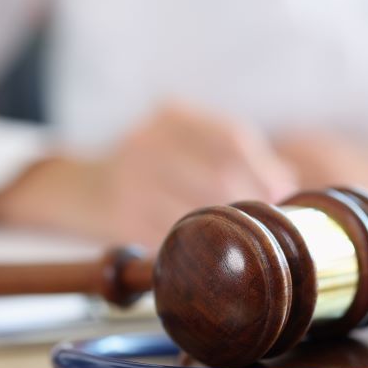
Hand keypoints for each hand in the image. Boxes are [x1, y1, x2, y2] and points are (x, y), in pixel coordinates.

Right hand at [0, 101, 296, 245]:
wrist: (80, 188)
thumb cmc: (152, 165)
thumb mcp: (185, 141)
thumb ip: (233, 153)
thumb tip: (287, 182)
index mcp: (170, 114)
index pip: (231, 137)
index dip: (264, 168)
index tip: (284, 193)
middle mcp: (148, 141)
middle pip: (220, 175)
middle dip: (252, 203)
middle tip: (271, 225)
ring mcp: (131, 180)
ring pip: (199, 211)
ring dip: (230, 232)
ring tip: (247, 242)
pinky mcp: (121, 217)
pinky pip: (174, 236)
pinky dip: (199, 247)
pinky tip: (211, 252)